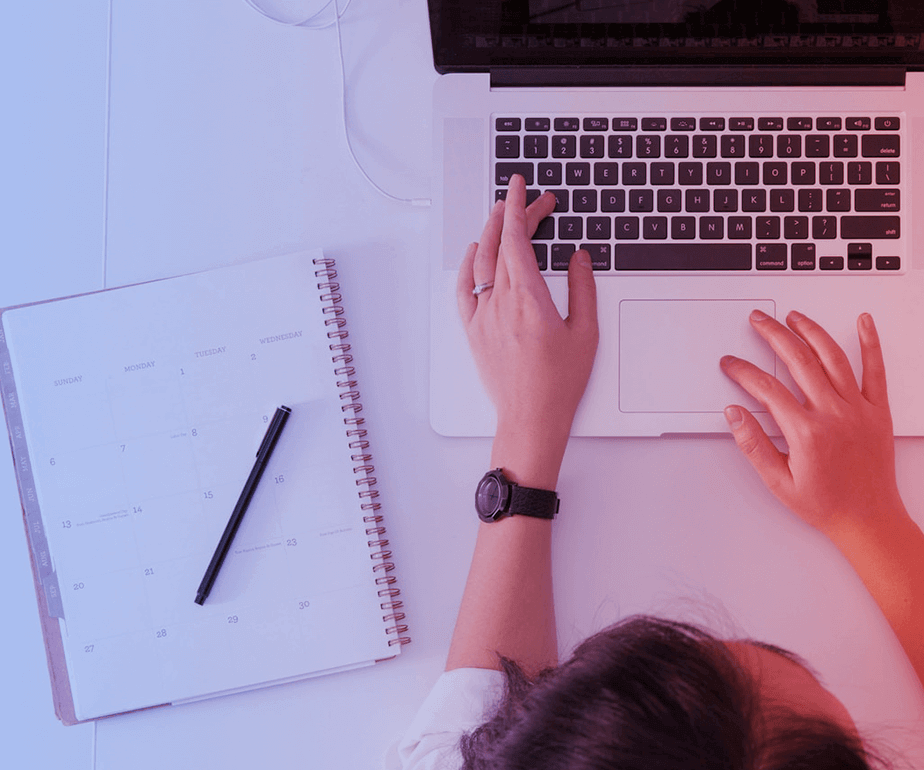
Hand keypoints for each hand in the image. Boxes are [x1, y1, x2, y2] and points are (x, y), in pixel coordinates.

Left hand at [456, 175, 597, 478]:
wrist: (530, 417)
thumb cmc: (559, 383)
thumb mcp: (585, 332)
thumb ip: (583, 289)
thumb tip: (579, 258)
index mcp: (529, 298)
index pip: (517, 239)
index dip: (520, 208)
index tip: (523, 188)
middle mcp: (501, 302)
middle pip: (500, 244)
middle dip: (513, 215)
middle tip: (528, 200)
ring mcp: (483, 316)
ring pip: (480, 262)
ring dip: (490, 233)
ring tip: (502, 216)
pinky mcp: (473, 331)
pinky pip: (464, 289)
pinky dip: (468, 265)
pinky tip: (475, 253)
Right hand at [720, 310, 904, 539]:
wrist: (869, 519)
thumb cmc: (826, 504)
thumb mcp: (778, 481)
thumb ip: (753, 444)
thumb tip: (735, 414)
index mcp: (807, 433)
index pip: (767, 390)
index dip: (744, 372)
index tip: (731, 363)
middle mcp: (834, 415)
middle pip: (799, 361)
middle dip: (774, 335)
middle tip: (759, 321)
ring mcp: (859, 410)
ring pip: (833, 358)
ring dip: (811, 332)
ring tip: (794, 317)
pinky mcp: (879, 411)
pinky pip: (876, 370)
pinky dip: (870, 343)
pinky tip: (863, 323)